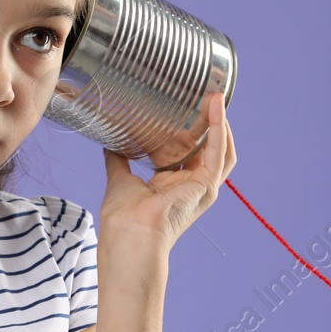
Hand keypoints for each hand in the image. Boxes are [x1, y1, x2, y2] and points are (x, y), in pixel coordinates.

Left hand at [100, 90, 236, 254]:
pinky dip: (219, 129)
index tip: (187, 106)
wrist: (129, 235)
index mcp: (172, 185)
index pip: (189, 152)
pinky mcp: (206, 186)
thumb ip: (118, 159)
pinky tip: (215, 108)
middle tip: (206, 97)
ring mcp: (202, 188)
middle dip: (210, 123)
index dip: (191, 130)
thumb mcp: (120, 179)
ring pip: (220, 148)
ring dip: (220, 121)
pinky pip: (219, 152)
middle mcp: (191, 186)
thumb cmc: (123, 217)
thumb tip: (110, 141)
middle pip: (208, 148)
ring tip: (216, 96)